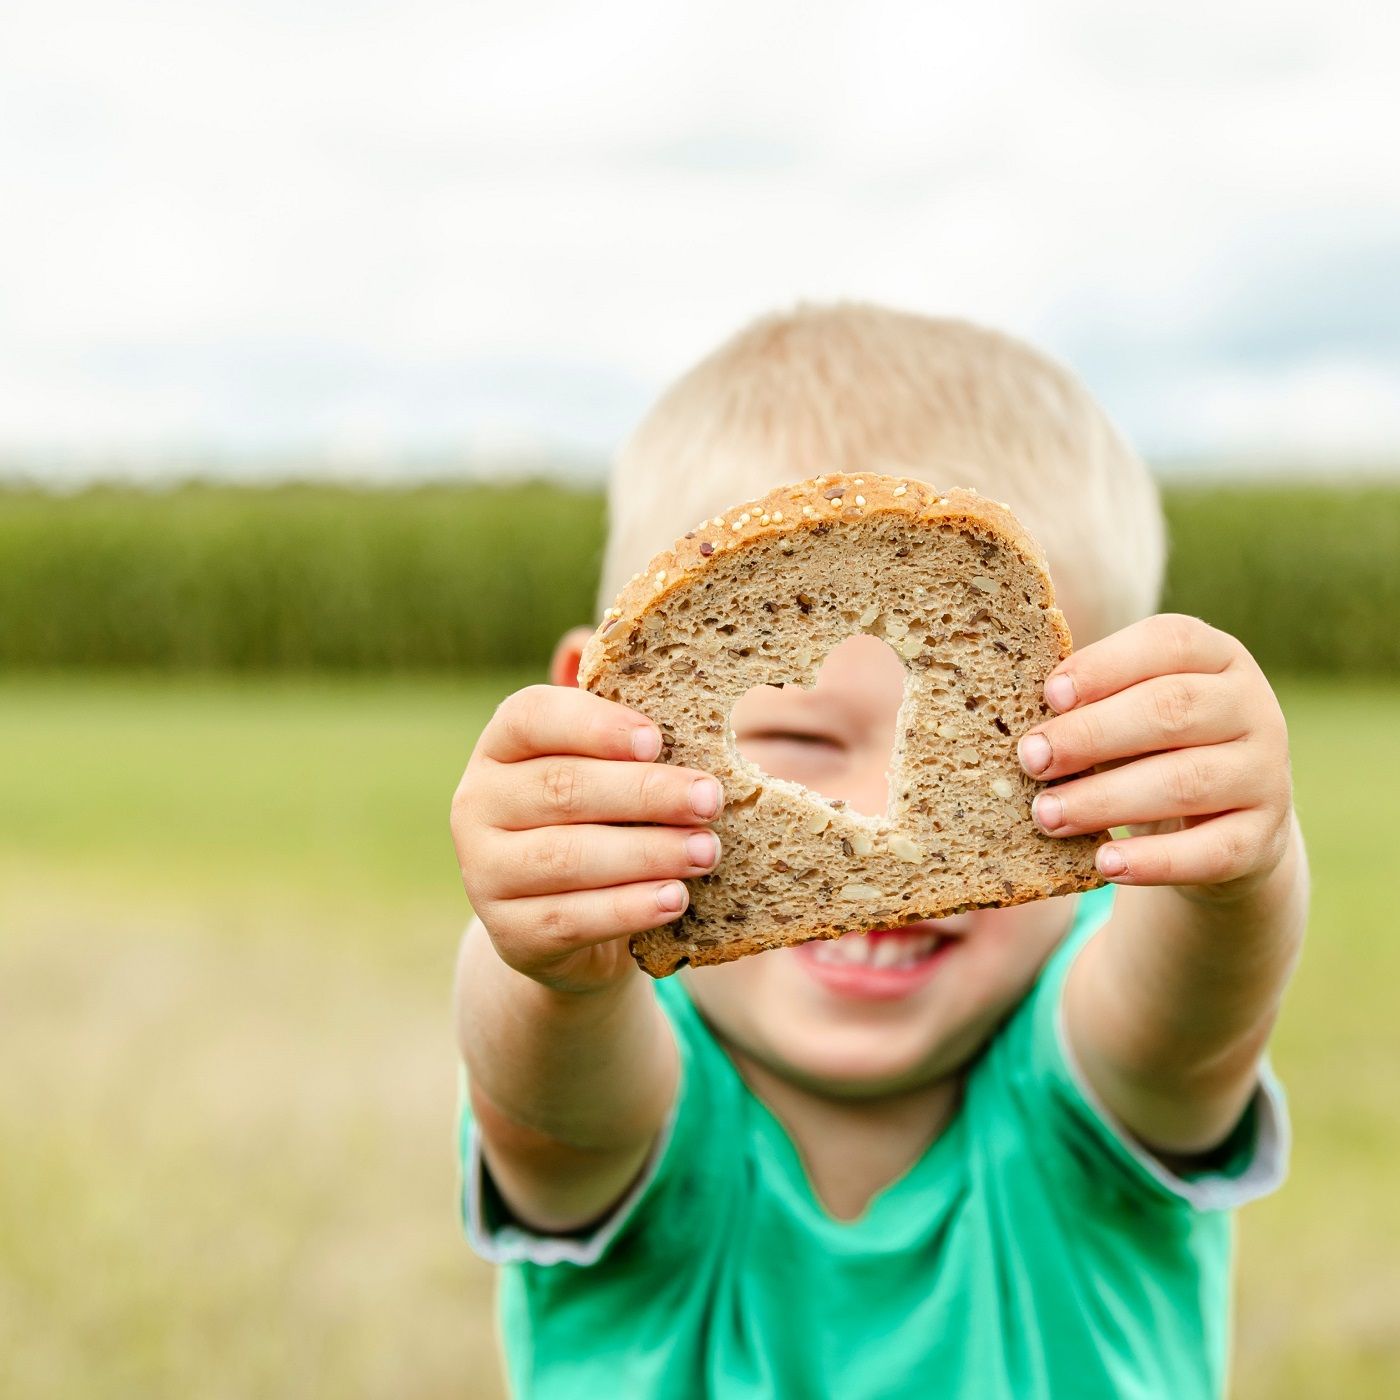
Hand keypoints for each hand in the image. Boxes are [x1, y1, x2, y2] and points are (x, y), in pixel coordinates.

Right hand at [450, 684, 723, 992]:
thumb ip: (619, 723)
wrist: (565, 924)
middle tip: (711, 798)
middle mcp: (478, 802)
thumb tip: (594, 640)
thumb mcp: (607, 769)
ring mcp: (483, 870)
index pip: (532, 716)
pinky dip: (629, 907)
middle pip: (563, 788)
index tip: (656, 737)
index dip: (594, 723)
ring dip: (647, 852)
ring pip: (568, 856)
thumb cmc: (601, 822)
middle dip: (645, 793)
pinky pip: (570, 917)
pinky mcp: (507, 932)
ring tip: (706, 851)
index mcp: (501, 745)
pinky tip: (676, 899)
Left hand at [1017, 613, 1293, 898]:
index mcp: (1217, 657)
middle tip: (1030, 759)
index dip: (1106, 665)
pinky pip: (1209, 851)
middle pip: (1172, 710)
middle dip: (1091, 735)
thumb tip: (1014, 710)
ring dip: (1106, 799)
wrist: (1223, 824)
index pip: (1170, 642)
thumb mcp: (1130, 711)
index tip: (1048, 695)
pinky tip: (1103, 863)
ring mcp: (1266, 773)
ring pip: (1186, 781)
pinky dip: (1153, 861)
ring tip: (1046, 815)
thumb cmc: (1153, 747)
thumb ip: (1090, 700)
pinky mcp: (1263, 837)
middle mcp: (1252, 707)